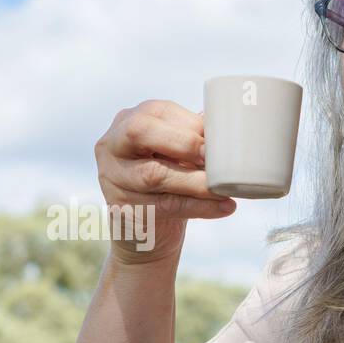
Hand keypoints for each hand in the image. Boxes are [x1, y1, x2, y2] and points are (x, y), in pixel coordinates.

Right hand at [95, 100, 235, 265]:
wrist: (145, 230)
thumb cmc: (167, 182)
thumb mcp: (175, 153)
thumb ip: (194, 137)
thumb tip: (231, 124)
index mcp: (128, 121)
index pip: (157, 112)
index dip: (191, 124)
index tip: (221, 138)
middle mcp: (111, 145)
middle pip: (141, 133)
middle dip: (184, 143)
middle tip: (216, 158)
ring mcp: (112, 178)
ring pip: (154, 174)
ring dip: (196, 181)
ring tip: (226, 187)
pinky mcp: (121, 210)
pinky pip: (164, 205)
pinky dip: (198, 207)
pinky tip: (223, 207)